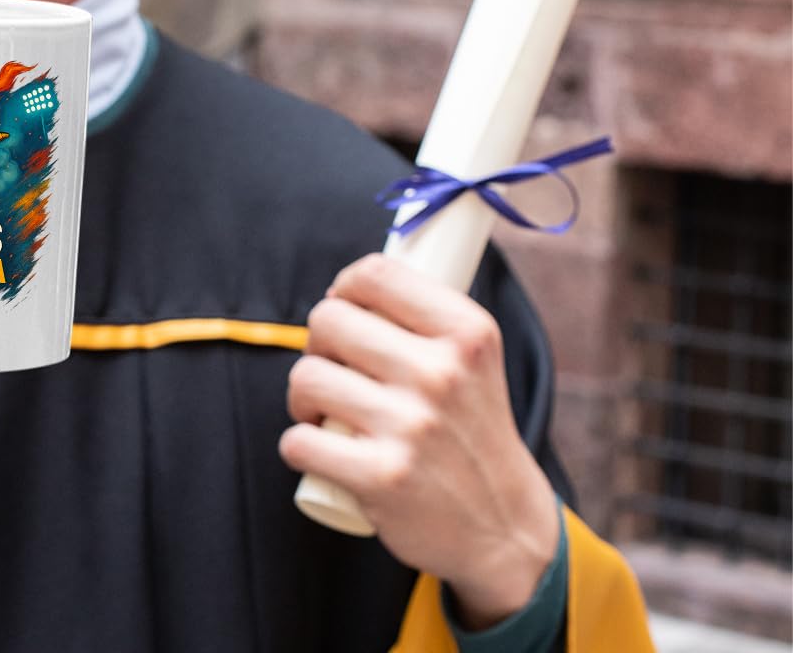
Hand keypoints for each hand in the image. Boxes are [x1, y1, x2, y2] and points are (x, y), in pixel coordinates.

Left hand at [278, 253, 560, 629]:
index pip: (374, 273)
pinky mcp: (382, 477)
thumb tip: (353, 281)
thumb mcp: (474, 361)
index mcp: (466, 333)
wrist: (505, 530)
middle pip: (327, 320)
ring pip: (306, 377)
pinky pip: (298, 441)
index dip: (344, 287)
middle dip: (318, 344)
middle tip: (333, 369)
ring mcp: (411, 426)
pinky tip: (315, 449)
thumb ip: (424, 317)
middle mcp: (441, 373)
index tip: (343, 308)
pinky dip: (297, 445)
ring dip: (302, 396)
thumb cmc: (472, 432)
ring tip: (322, 412)